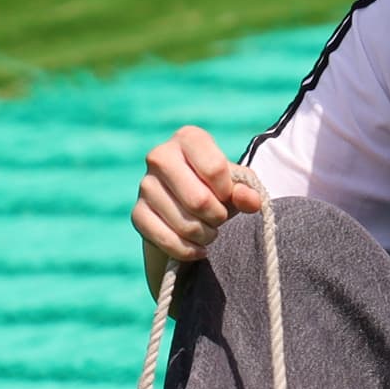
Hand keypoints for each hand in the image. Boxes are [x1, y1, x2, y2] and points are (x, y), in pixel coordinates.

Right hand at [133, 125, 260, 276]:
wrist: (184, 205)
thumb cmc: (214, 187)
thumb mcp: (234, 185)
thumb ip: (246, 190)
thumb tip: (252, 201)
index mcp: (188, 138)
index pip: (215, 169)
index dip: (228, 191)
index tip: (228, 196)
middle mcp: (160, 156)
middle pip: (199, 200)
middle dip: (217, 217)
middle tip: (219, 218)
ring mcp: (145, 185)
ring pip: (185, 224)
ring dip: (205, 235)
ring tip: (209, 231)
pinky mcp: (137, 213)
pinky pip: (167, 240)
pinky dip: (188, 250)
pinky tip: (197, 247)